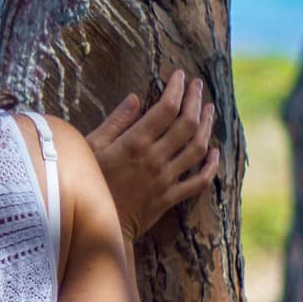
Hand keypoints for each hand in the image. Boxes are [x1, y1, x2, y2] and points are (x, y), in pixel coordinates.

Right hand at [85, 69, 220, 240]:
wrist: (95, 226)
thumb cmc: (87, 183)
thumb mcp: (90, 148)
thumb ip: (115, 123)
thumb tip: (134, 98)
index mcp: (134, 143)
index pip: (165, 109)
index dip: (177, 89)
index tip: (180, 75)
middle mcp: (154, 159)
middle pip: (187, 124)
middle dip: (196, 100)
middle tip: (199, 86)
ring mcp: (165, 179)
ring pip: (198, 148)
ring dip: (207, 126)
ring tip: (209, 109)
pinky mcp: (169, 197)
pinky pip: (199, 181)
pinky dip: (211, 166)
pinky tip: (215, 153)